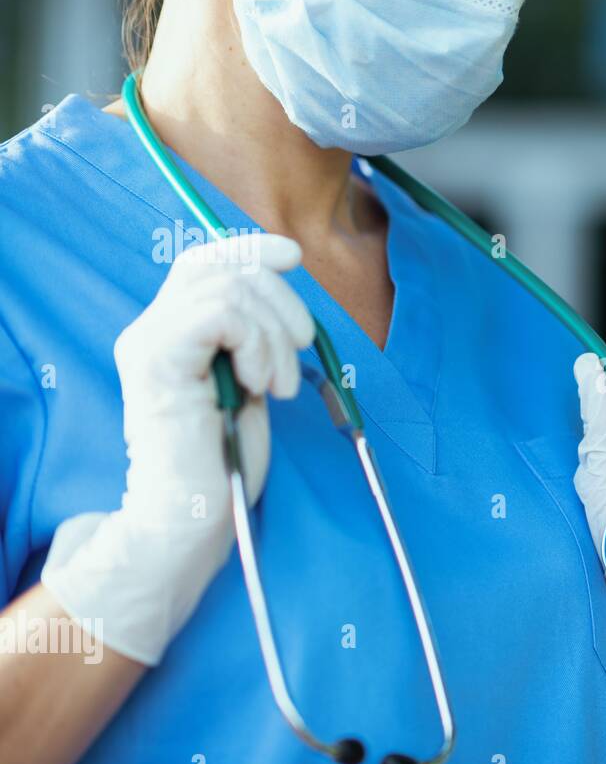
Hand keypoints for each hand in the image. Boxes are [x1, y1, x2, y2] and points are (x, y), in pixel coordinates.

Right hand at [41, 233, 313, 665]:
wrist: (192, 514)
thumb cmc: (224, 460)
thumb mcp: (250, 382)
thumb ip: (253, 339)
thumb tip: (282, 291)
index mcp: (172, 331)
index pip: (205, 262)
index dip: (252, 249)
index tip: (295, 257)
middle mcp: (151, 329)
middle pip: (223, 269)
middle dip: (281, 301)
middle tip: (299, 351)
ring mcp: (149, 343)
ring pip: (229, 290)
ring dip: (274, 335)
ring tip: (280, 386)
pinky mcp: (156, 361)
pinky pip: (221, 315)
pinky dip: (257, 344)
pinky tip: (262, 386)